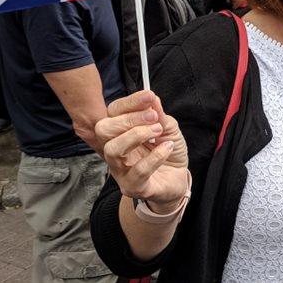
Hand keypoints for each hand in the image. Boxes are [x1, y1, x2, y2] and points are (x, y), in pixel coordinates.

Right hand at [95, 91, 189, 211]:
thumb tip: (152, 98)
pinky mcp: (132, 186)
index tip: (148, 96)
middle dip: (129, 119)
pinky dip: (155, 156)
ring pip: (113, 149)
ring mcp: (121, 169)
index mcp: (121, 131)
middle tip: (154, 118)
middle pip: (103, 129)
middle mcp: (115, 149)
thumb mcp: (168, 128)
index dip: (130, 102)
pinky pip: (138, 171)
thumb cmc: (168, 151)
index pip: (113, 112)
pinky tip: (167, 148)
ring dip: (137, 135)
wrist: (179, 177)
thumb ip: (159, 114)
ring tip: (158, 131)